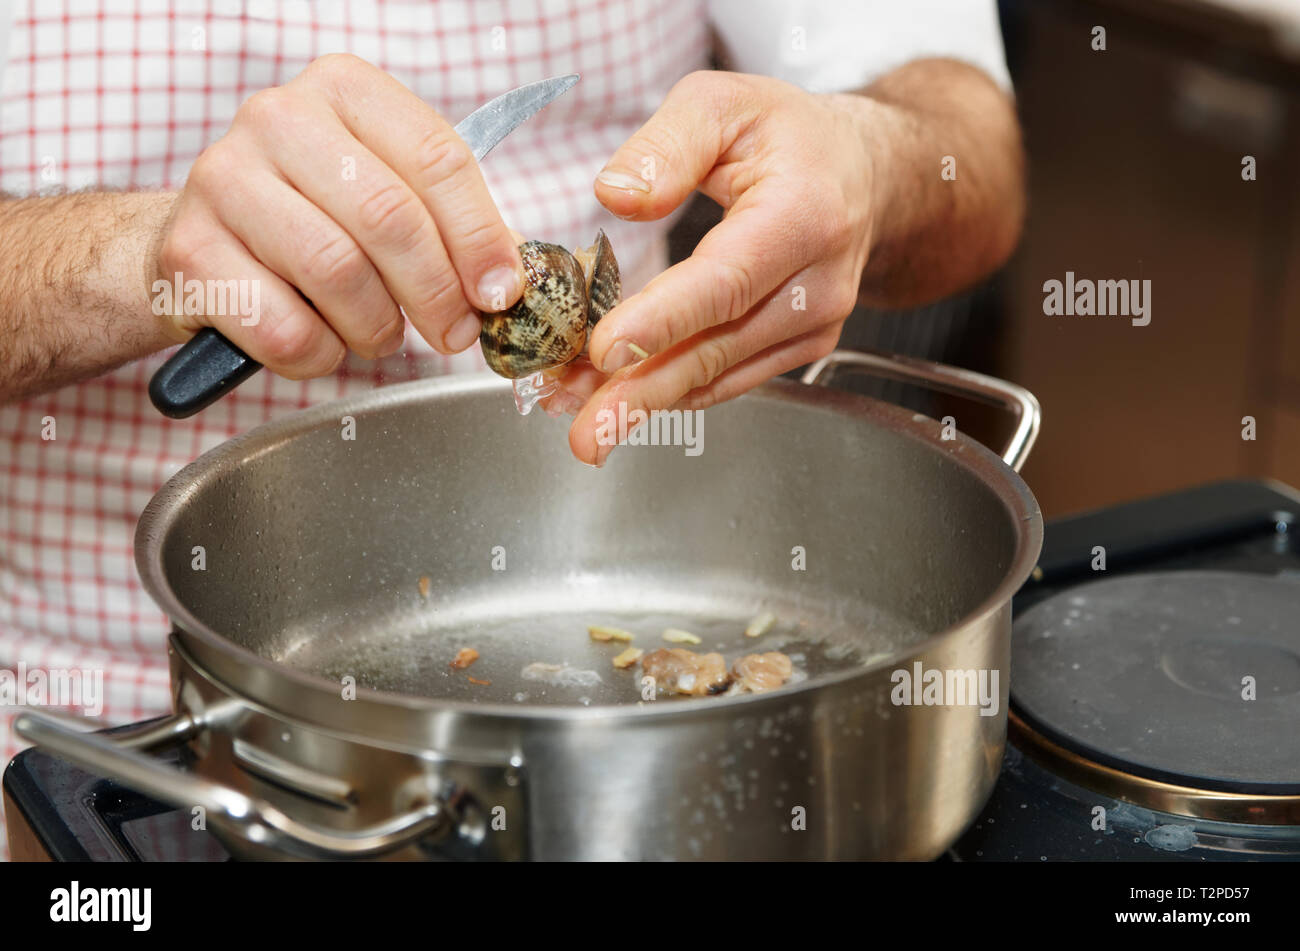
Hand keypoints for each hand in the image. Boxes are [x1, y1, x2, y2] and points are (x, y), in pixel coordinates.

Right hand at [155, 54, 522, 376]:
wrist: (201, 250)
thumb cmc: (313, 222)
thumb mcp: (385, 197)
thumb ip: (450, 225)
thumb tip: (509, 279)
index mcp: (344, 89)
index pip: (437, 158)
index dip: (480, 237)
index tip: (502, 292)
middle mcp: (278, 118)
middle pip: (390, 216)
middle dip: (436, 292)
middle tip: (453, 333)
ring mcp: (223, 179)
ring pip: (337, 271)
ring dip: (375, 327)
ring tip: (377, 334)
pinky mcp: (189, 253)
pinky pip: (285, 328)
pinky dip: (319, 354)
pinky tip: (320, 341)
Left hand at [552, 71, 878, 464]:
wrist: (863, 174)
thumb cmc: (788, 135)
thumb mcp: (723, 101)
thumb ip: (666, 143)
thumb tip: (615, 196)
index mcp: (802, 214)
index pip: (725, 280)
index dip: (663, 321)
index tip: (606, 352)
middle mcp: (818, 283)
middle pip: (718, 346)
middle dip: (644, 391)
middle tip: (587, 433)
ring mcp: (815, 324)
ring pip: (718, 373)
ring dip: (647, 400)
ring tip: (585, 422)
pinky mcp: (801, 347)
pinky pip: (729, 378)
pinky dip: (673, 392)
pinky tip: (621, 401)